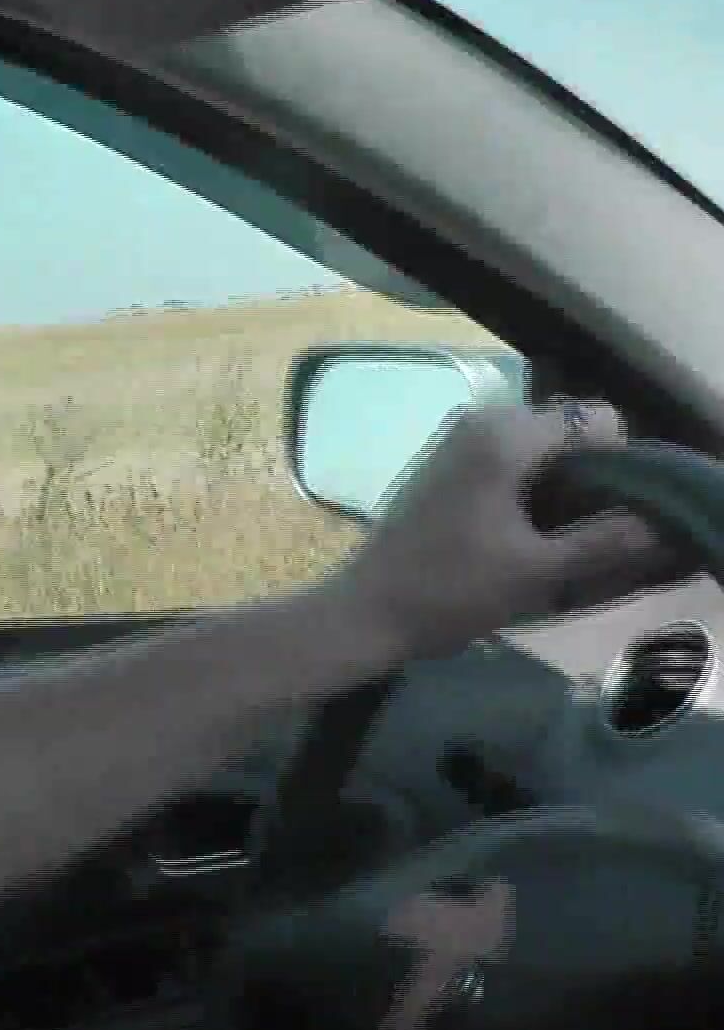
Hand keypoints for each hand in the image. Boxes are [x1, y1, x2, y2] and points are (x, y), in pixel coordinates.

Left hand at [334, 398, 692, 659]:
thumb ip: (607, 544)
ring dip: (558, 488)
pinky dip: (525, 490)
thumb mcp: (538, 573)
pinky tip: (516, 537)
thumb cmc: (450, 590)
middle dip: (589, 478)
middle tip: (582, 536)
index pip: (598, 420)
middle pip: (569, 431)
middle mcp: (482, 419)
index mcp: (507, 434)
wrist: (365, 610)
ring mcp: (457, 438)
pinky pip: (508, 460)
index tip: (608, 518)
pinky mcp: (444, 462)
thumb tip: (663, 523)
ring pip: (540, 448)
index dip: (619, 466)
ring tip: (549, 542)